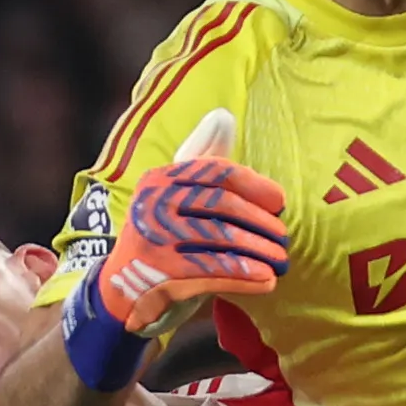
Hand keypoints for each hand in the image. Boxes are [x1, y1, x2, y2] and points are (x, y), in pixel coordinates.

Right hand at [88, 110, 288, 335]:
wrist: (121, 289)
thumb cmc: (160, 237)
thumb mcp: (173, 193)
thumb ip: (201, 160)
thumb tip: (224, 116)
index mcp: (160, 179)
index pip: (215, 171)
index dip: (254, 184)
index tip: (280, 202)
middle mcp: (154, 204)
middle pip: (222, 205)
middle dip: (260, 222)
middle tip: (284, 238)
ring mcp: (156, 238)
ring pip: (222, 239)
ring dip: (259, 251)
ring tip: (281, 260)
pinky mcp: (161, 273)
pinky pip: (214, 270)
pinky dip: (245, 275)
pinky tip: (266, 280)